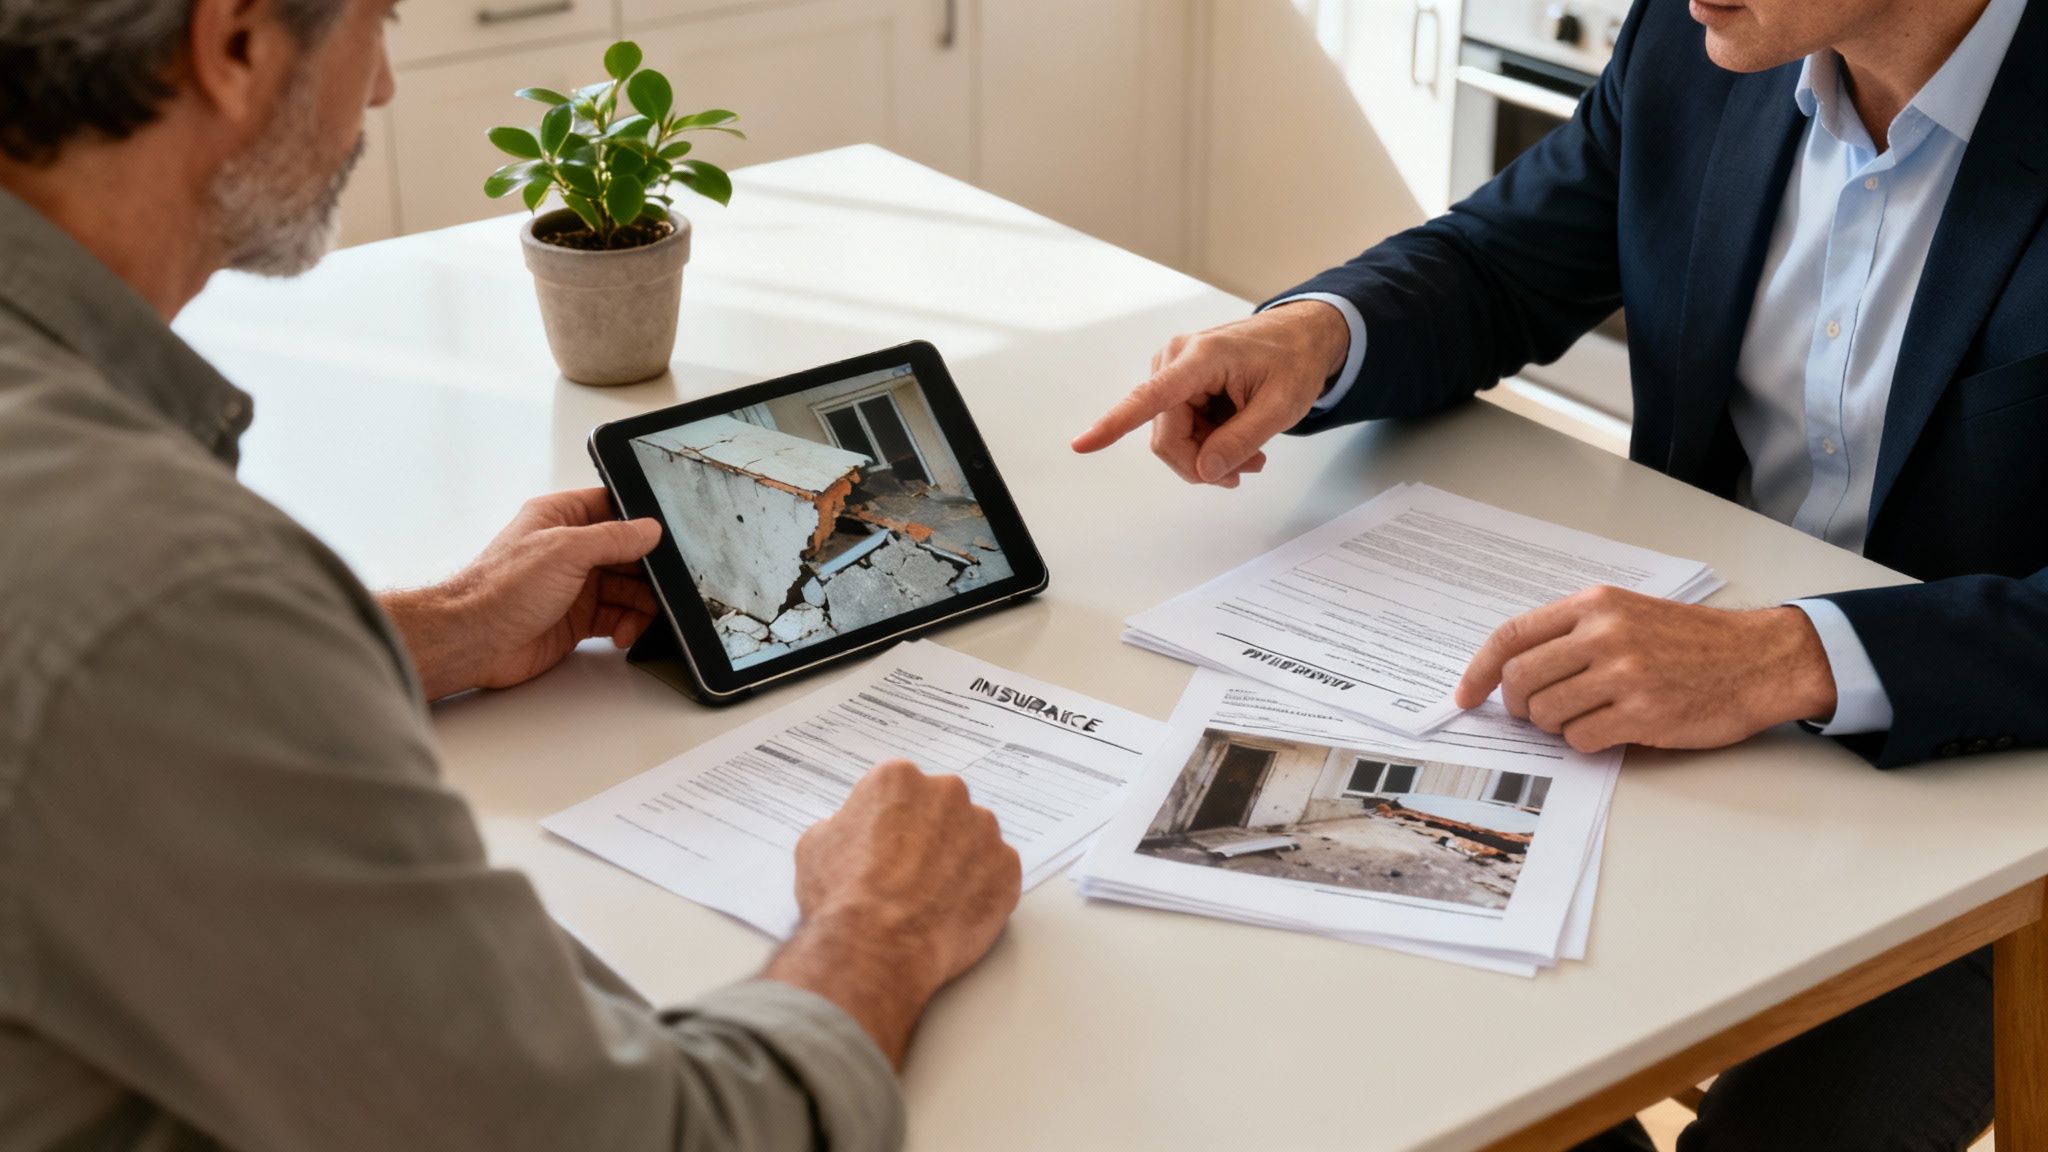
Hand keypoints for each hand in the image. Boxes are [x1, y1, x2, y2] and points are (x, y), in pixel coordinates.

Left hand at [380, 489, 663, 698]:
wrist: (473, 641)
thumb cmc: (500, 589)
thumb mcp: (565, 550)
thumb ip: (613, 538)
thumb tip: (649, 529)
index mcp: (560, 518)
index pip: (613, 508)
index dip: (641, 522)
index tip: (665, 539)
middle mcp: (568, 549)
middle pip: (627, 554)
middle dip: (647, 571)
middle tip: (661, 587)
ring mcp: (574, 585)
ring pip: (627, 589)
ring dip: (641, 604)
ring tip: (641, 617)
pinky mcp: (576, 619)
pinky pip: (616, 617)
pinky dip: (627, 625)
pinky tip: (622, 634)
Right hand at [766, 761, 1021, 1065]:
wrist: (876, 948)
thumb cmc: (842, 897)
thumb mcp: (816, 845)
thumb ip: (844, 825)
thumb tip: (851, 831)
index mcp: (899, 779)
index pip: (901, 790)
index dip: (892, 822)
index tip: (888, 845)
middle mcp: (947, 793)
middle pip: (943, 807)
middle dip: (931, 834)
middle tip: (912, 871)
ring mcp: (982, 829)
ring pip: (973, 837)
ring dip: (960, 859)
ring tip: (933, 896)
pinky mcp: (1007, 866)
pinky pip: (996, 871)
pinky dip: (981, 888)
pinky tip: (954, 910)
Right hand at [1071, 301, 1349, 486]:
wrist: (1301, 337)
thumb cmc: (1294, 361)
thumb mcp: (1281, 407)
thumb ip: (1241, 440)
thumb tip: (1205, 471)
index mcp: (1199, 358)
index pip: (1149, 399)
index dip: (1114, 424)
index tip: (1082, 444)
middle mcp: (1174, 361)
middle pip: (1168, 438)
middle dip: (1204, 463)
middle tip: (1248, 468)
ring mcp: (1172, 372)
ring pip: (1173, 439)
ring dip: (1209, 456)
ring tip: (1250, 453)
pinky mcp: (1176, 384)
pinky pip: (1180, 430)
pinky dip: (1208, 444)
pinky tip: (1236, 439)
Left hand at [1453, 586, 1838, 753]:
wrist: (1758, 659)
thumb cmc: (1691, 640)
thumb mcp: (1628, 613)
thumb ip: (1574, 632)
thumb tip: (1514, 668)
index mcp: (1594, 605)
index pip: (1512, 635)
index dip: (1479, 670)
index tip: (1465, 695)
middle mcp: (1604, 635)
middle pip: (1520, 679)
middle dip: (1517, 704)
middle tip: (1533, 712)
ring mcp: (1623, 675)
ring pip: (1546, 713)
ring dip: (1554, 725)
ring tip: (1584, 715)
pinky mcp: (1643, 714)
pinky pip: (1581, 739)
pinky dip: (1584, 742)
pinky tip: (1609, 730)